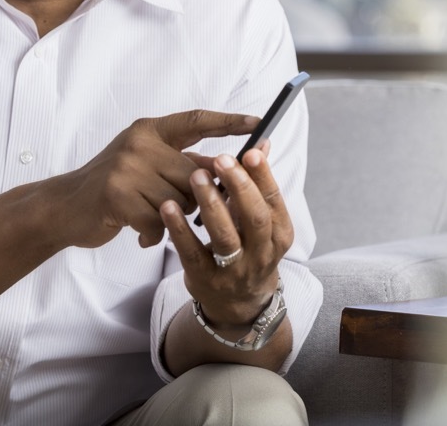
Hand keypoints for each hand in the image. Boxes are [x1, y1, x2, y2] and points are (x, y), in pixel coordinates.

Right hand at [57, 110, 259, 250]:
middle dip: (195, 197)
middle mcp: (138, 143)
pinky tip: (138, 231)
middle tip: (179, 207)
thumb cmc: (115, 186)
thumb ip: (184, 162)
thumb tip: (233, 166)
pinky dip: (153, 233)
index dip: (229, 121)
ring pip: (180, 199)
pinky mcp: (117, 196)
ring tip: (150, 216)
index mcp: (149, 130)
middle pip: (194, 173)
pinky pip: (159, 221)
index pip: (196, 121)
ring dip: (172, 217)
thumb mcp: (148, 163)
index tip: (259, 123)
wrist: (66, 207)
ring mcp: (126, 168)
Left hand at [161, 140, 293, 329]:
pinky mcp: (205, 280)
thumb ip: (258, 184)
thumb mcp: (260, 221)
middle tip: (220, 159)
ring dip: (210, 205)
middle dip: (239, 187)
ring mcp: (234, 270)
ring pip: (225, 238)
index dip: (263, 176)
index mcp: (279, 234)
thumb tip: (262, 142)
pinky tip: (167, 207)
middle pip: (254, 219)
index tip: (251, 151)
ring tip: (195, 176)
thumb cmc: (248, 248)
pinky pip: (192, 254)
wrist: (237, 303)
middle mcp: (261, 254)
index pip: (274, 202)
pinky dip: (180, 230)